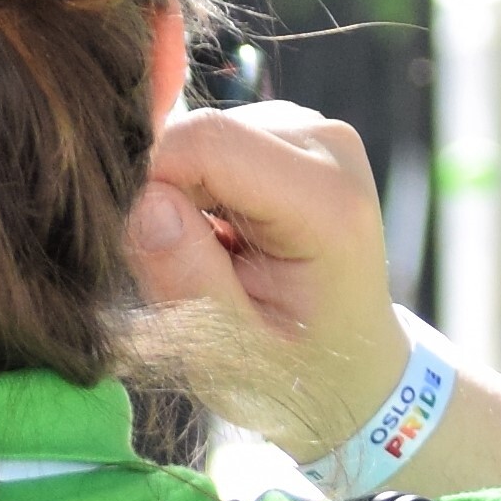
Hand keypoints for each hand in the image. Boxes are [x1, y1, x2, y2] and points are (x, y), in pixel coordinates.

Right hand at [129, 100, 411, 458]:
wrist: (356, 368)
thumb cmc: (298, 374)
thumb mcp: (233, 356)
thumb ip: (188, 279)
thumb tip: (144, 201)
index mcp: (328, 204)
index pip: (205, 142)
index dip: (152, 186)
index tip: (155, 251)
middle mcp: (330, 146)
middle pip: (199, 135)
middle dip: (170, 195)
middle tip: (193, 268)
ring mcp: (316, 130)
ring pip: (201, 134)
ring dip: (187, 194)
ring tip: (219, 258)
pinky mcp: (294, 127)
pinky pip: (215, 138)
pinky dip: (204, 186)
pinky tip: (229, 234)